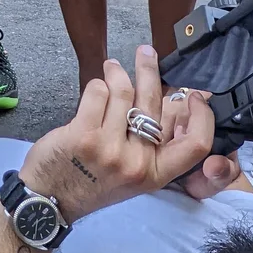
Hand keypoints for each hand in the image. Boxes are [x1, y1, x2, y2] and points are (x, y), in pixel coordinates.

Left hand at [20, 47, 216, 220]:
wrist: (49, 199)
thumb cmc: (92, 180)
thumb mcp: (133, 173)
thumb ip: (153, 141)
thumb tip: (176, 101)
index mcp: (155, 174)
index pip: (196, 145)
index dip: (202, 116)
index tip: (195, 95)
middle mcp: (136, 163)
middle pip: (153, 103)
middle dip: (149, 70)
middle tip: (145, 52)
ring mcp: (110, 149)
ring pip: (123, 92)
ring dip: (116, 73)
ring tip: (111, 68)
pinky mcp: (84, 135)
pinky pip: (97, 92)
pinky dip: (96, 85)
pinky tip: (94, 89)